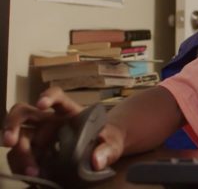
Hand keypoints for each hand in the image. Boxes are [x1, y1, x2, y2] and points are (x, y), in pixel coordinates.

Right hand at [2, 87, 124, 175]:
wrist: (101, 152)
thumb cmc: (106, 140)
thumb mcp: (113, 143)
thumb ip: (107, 149)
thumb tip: (97, 161)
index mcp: (69, 111)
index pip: (57, 96)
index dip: (48, 97)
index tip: (42, 104)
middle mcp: (49, 120)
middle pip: (23, 112)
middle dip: (12, 124)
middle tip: (10, 141)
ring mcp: (39, 136)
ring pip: (18, 137)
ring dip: (19, 153)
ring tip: (31, 171)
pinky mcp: (34, 152)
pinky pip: (18, 157)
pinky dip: (21, 166)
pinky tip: (31, 175)